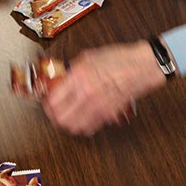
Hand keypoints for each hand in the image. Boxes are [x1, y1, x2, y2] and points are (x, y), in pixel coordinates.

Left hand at [43, 41, 166, 135]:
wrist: (141, 67)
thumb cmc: (118, 59)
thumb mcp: (87, 57)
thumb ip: (71, 69)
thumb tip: (59, 76)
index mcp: (79, 76)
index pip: (53, 99)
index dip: (45, 102)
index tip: (45, 100)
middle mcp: (86, 93)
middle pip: (60, 117)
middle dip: (52, 115)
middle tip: (52, 110)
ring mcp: (98, 106)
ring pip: (72, 126)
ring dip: (65, 123)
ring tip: (64, 116)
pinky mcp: (108, 114)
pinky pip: (88, 128)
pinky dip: (81, 126)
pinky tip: (79, 119)